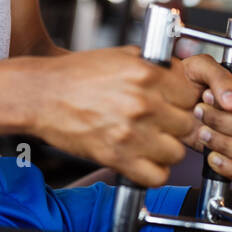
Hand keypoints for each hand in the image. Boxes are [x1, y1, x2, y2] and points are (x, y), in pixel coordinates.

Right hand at [32, 45, 203, 187]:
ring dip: (164, 150)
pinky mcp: (117, 157)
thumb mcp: (118, 56)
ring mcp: (132, 131)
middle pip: (187, 125)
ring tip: (148, 142)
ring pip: (176, 152)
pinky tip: (140, 159)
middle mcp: (143, 102)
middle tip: (160, 124)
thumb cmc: (74, 76)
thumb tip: (176, 72)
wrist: (39, 95)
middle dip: (175, 126)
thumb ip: (151, 64)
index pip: (191, 95)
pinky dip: (151, 172)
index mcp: (146, 73)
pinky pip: (157, 175)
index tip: (175, 105)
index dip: (184, 102)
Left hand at [178, 54, 231, 180]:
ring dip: (224, 144)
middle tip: (199, 112)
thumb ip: (219, 77)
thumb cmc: (185, 79)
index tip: (208, 96)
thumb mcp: (198, 66)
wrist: (169, 102)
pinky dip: (229, 167)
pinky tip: (212, 157)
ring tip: (202, 133)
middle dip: (221, 122)